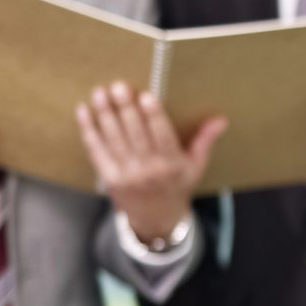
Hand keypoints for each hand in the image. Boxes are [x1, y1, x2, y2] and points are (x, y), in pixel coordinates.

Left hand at [75, 82, 225, 241]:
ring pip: (114, 140)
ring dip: (105, 115)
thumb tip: (221, 119)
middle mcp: (148, 170)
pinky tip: (84, 111)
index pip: (163, 136)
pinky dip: (89, 130)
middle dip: (126, 110)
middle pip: (135, 135)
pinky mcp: (108, 178)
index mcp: (172, 164)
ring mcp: (126, 175)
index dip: (154, 117)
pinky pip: (96, 150)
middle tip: (119, 86)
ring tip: (100, 93)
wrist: (155, 219)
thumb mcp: (196, 165)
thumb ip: (205, 140)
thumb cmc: (177, 185)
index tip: (146, 96)